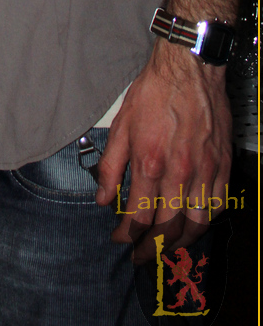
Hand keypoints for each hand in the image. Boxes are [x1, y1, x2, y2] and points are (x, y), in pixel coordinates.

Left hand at [95, 40, 231, 262]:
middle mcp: (180, 173)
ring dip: (181, 243)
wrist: (189, 69)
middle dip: (151, 248)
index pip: (138, 216)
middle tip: (141, 256)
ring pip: (196, 223)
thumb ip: (111, 165)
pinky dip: (206, 221)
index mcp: (150, 163)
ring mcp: (205, 171)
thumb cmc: (153, 93)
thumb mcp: (122, 125)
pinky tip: (194, 223)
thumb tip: (102, 198)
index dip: (126, 235)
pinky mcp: (223, 165)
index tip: (119, 240)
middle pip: (167, 228)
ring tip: (167, 248)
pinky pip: (218, 205)